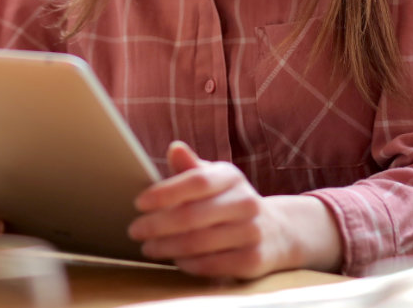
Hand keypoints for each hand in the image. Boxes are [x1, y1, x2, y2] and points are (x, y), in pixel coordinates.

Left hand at [127, 142, 341, 278]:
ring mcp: (252, 232)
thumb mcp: (214, 179)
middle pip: (192, 215)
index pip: (195, 181)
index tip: (139, 203)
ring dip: (167, 247)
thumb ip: (191, 167)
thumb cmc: (229, 201)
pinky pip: (212, 265)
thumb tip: (175, 148)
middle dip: (157, 225)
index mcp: (231, 177)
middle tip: (135, 230)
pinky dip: (188, 264)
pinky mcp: (253, 260)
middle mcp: (245, 202)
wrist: (277, 231)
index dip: (165, 193)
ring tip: (148, 247)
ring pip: (199, 243)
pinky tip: (175, 260)